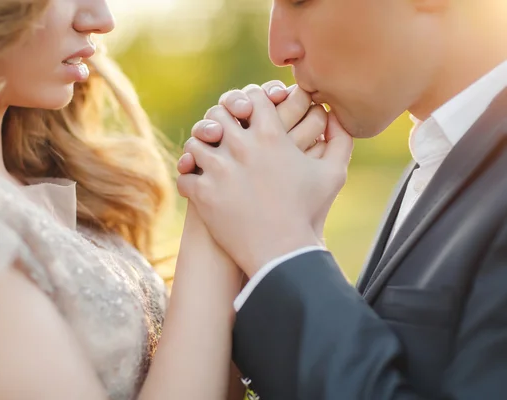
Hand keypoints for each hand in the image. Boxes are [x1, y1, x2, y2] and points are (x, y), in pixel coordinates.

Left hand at [177, 85, 352, 277]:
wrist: (283, 253)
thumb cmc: (308, 213)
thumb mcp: (333, 174)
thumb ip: (340, 140)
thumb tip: (335, 116)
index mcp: (271, 136)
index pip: (251, 97)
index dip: (248, 101)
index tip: (246, 114)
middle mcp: (242, 147)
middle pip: (217, 114)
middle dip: (219, 121)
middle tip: (221, 133)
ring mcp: (219, 170)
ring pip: (195, 142)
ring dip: (200, 148)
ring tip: (207, 159)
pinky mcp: (203, 194)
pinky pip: (185, 174)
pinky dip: (189, 177)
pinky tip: (199, 183)